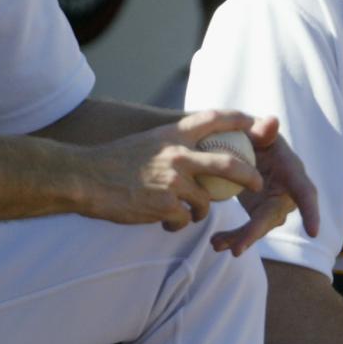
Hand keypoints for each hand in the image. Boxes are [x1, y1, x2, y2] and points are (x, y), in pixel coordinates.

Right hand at [77, 109, 261, 229]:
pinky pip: (184, 220)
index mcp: (172, 135)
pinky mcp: (165, 206)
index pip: (213, 119)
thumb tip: (190, 156)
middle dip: (249, 176)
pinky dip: (177, 224)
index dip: (239, 119)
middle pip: (229, 165)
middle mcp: (178, 155)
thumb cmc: (112, 161)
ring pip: (205, 202)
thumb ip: (171, 146)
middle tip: (257, 184)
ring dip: (200, 212)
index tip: (256, 122)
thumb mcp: (146, 141)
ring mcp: (174, 182)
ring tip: (186, 215)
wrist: (85, 178)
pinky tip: (164, 223)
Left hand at [210, 115, 319, 255]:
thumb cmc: (259, 138)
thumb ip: (264, 130)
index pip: (306, 193)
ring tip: (217, 244)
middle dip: (255, 233)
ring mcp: (272, 207)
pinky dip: (231, 237)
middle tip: (237, 249)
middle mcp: (286, 195)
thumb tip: (272, 121)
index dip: (311, 211)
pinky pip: (246, 230)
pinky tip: (216, 243)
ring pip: (258, 228)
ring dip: (239, 239)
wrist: (250, 149)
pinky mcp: (258, 215)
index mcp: (292, 173)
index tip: (313, 232)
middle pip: (273, 217)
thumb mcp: (261, 133)